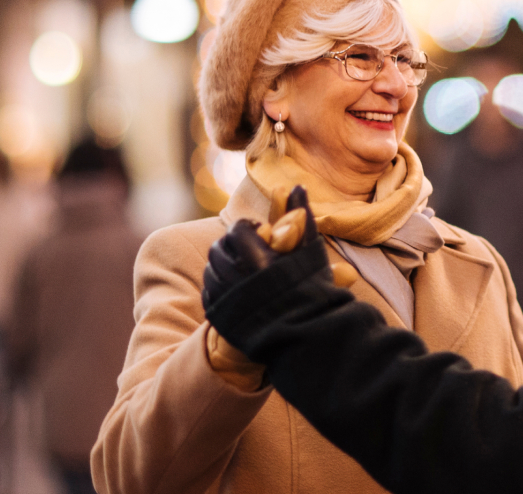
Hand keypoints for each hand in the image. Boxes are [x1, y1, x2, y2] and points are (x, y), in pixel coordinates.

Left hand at [203, 187, 331, 349]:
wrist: (306, 337)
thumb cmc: (313, 292)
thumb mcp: (310, 253)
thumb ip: (301, 217)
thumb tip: (296, 185)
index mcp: (257, 259)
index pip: (238, 230)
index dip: (249, 229)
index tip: (262, 233)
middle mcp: (236, 278)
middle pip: (220, 249)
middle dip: (233, 246)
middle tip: (250, 250)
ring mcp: (225, 298)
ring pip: (212, 269)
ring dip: (225, 265)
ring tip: (244, 269)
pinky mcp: (220, 316)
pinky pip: (210, 293)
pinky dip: (220, 286)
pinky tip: (237, 289)